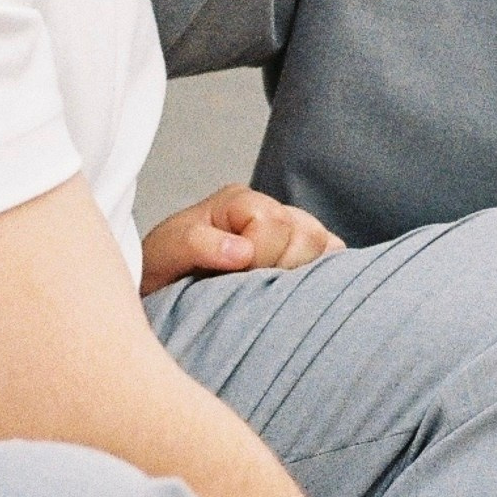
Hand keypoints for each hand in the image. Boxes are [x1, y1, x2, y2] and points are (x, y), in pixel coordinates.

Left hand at [138, 185, 342, 293]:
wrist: (164, 292)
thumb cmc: (164, 270)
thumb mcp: (164, 252)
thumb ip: (197, 244)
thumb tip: (242, 252)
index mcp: (238, 202)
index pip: (273, 222)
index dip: (259, 255)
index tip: (233, 277)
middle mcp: (271, 212)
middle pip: (308, 234)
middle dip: (281, 266)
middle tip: (250, 287)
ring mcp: (292, 234)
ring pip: (325, 247)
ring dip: (299, 274)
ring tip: (267, 291)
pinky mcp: (305, 259)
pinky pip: (333, 261)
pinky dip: (319, 277)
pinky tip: (293, 293)